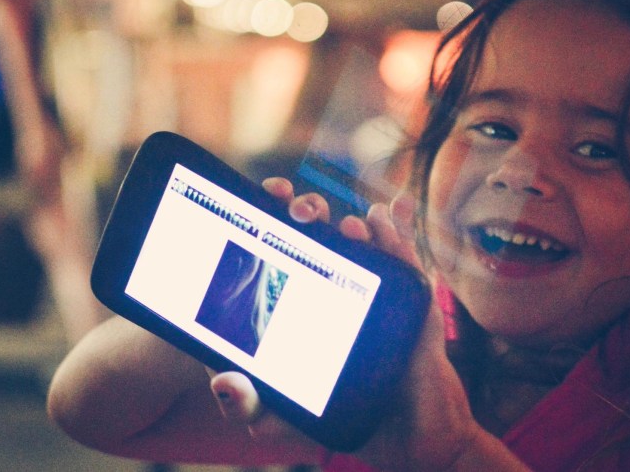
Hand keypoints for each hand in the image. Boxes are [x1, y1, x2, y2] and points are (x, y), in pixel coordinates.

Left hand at [209, 179, 526, 470]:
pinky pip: (403, 254)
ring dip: (350, 224)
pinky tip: (385, 215)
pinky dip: (395, 229)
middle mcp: (333, 282)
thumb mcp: (281, 414)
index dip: (271, 213)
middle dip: (308, 209)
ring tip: (345, 228)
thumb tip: (221, 382)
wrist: (400, 432)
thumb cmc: (339, 413)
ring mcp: (372, 285)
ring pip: (359, 238)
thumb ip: (250, 403)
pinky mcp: (408, 296)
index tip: (265, 197)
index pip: (280, 243)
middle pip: (318, 231)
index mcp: (297, 298)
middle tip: (299, 212)